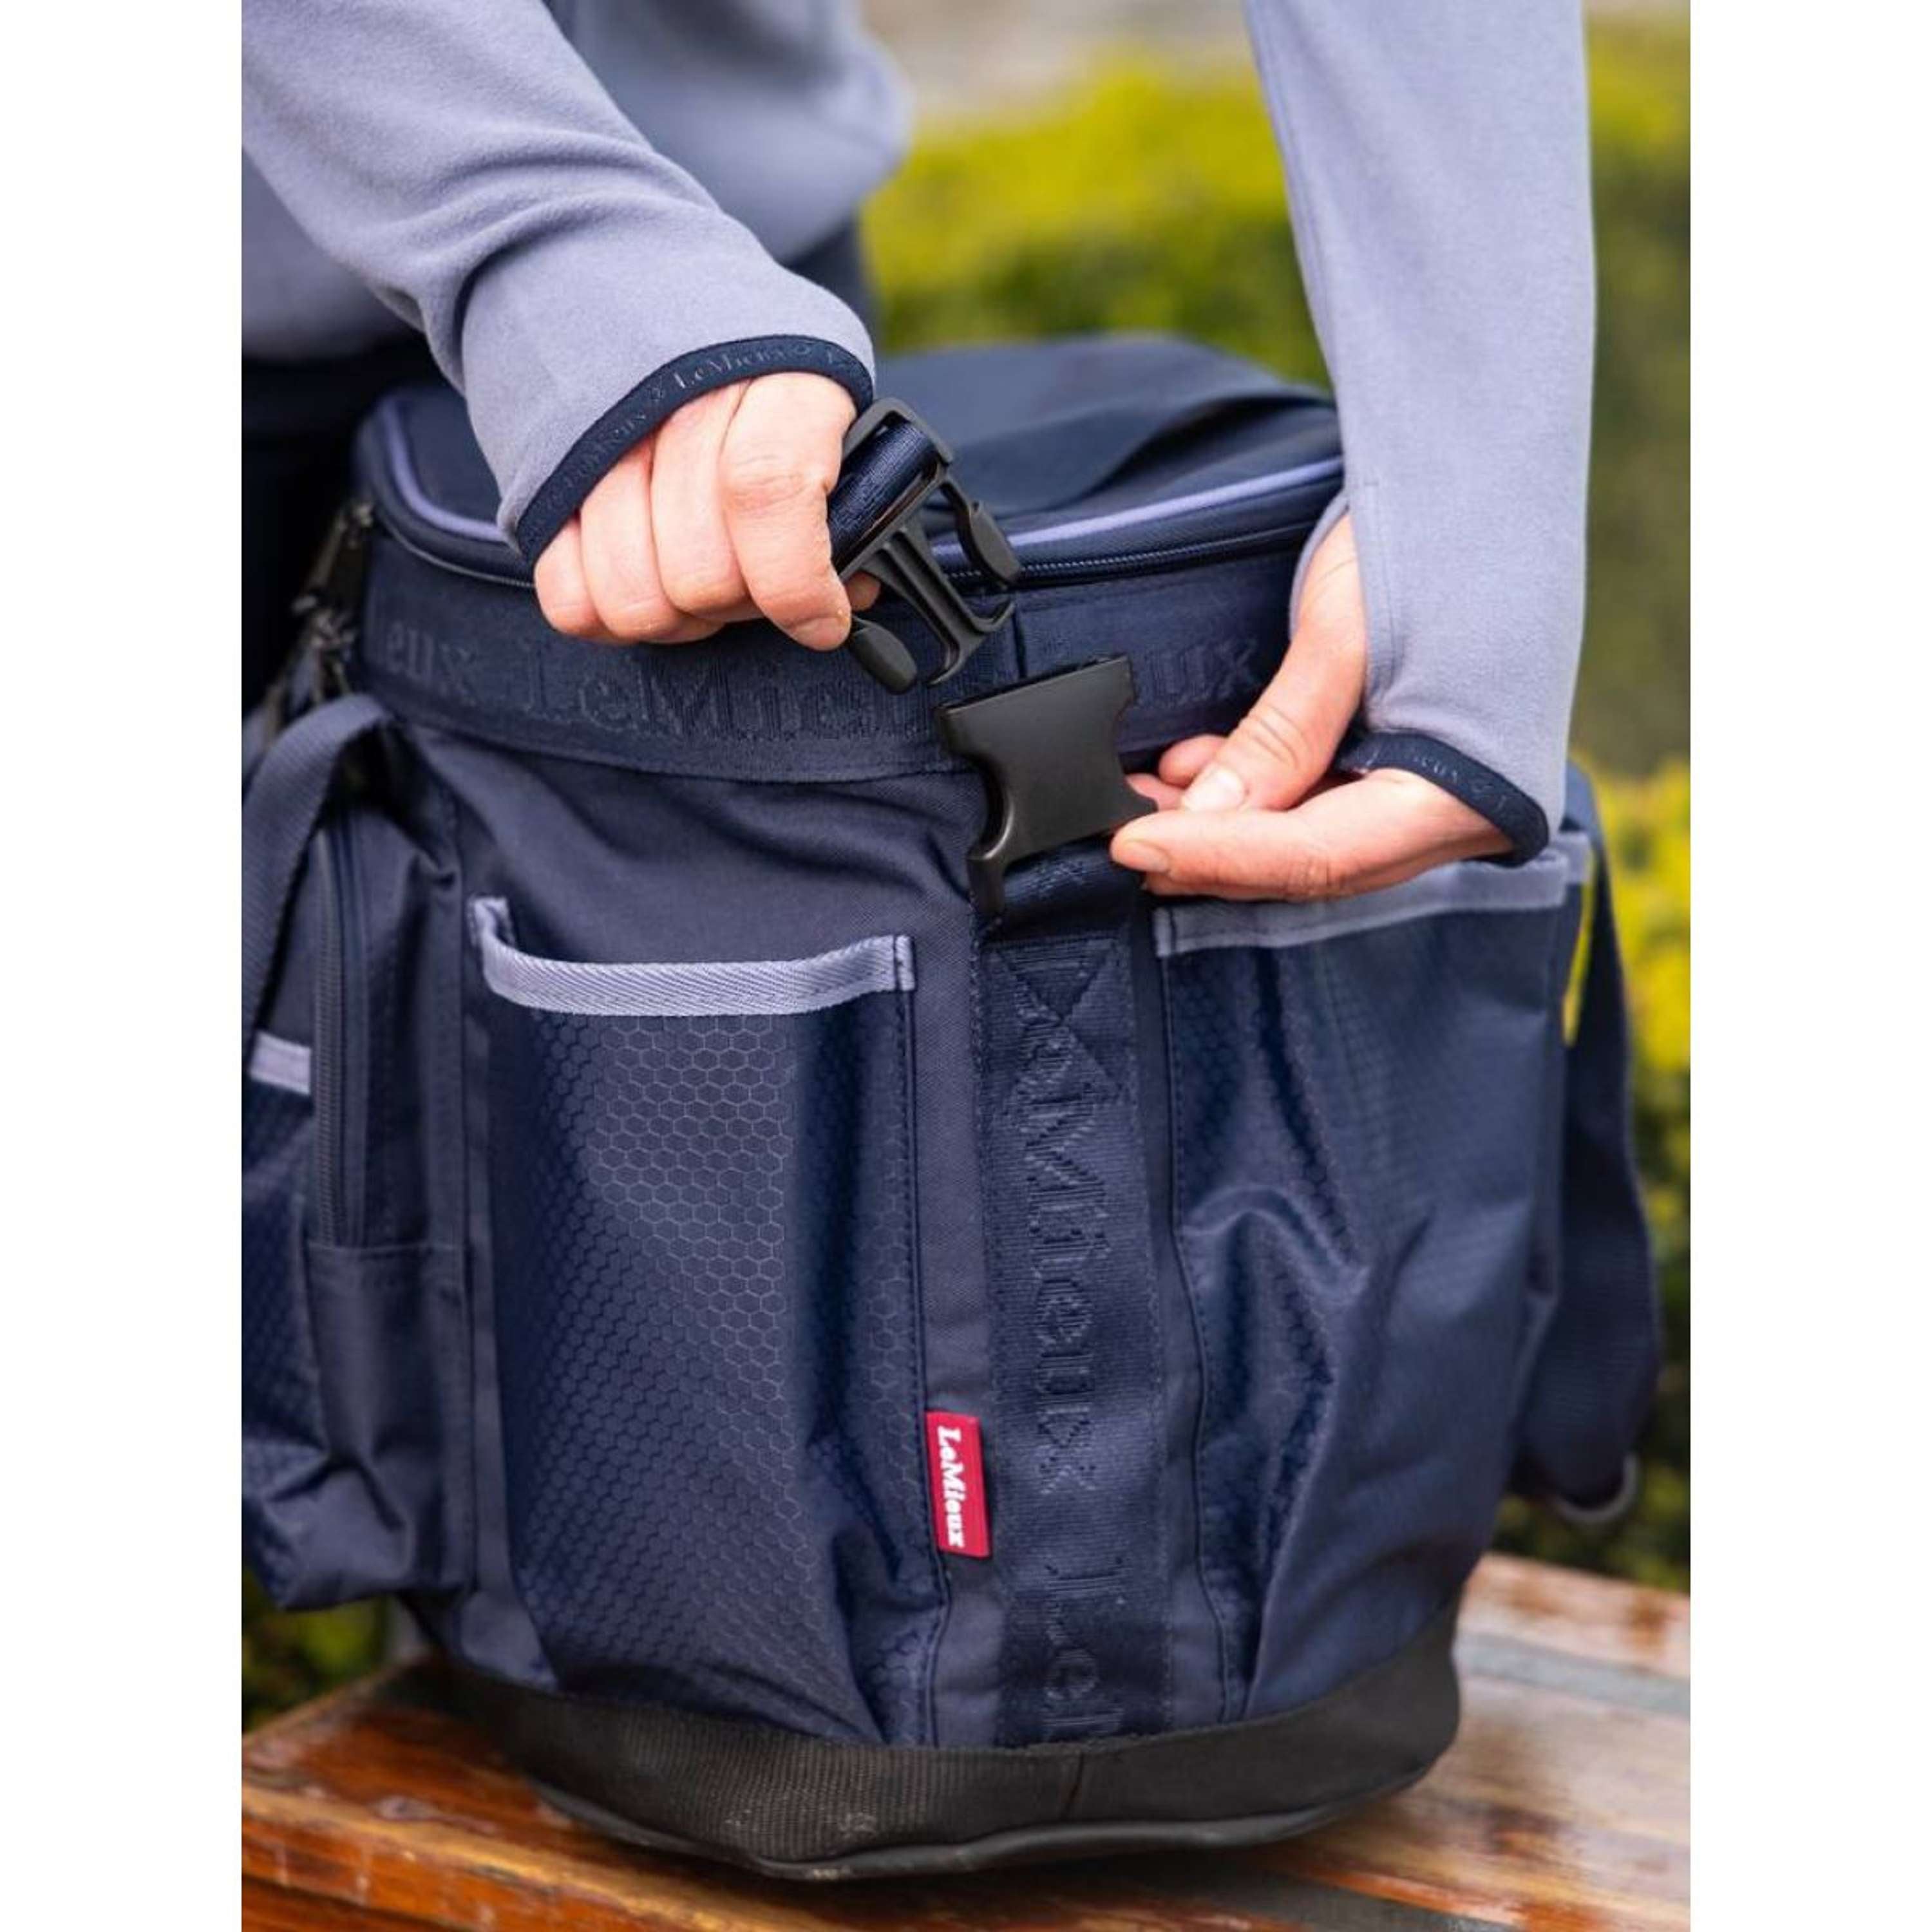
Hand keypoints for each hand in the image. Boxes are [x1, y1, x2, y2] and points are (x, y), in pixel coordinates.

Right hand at [533, 371, 875, 647]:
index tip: (822, 621)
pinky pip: (572, 604)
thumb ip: (854, 496)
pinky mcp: (543, 487)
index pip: (765, 490)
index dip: (795, 581)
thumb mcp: (826, 404)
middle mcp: (672, 406)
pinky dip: (612, 615)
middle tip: (755, 578)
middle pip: (702, 573)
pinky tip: (647, 577)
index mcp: (768, 376)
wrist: (630, 278)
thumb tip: (852, 590)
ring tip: (701, 575)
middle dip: (741, 604)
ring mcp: (596, 447)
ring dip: (682, 618)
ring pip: (637, 602)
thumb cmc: (754, 371)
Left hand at [1111, 512, 1506, 897]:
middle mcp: (1453, 818)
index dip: (1217, 857)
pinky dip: (1250, 796)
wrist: (1490, 483)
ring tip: (1138, 797)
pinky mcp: (1402, 771)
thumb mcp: (1349, 631)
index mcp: (1462, 795)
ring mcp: (1429, 799)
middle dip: (1206, 851)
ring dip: (1218, 827)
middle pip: (1308, 865)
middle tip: (1117, 831)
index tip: (1132, 847)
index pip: (1317, 856)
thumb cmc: (1441, 540)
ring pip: (1303, 843)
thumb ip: (1283, 735)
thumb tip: (1206, 815)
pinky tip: (1190, 770)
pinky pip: (1317, 806)